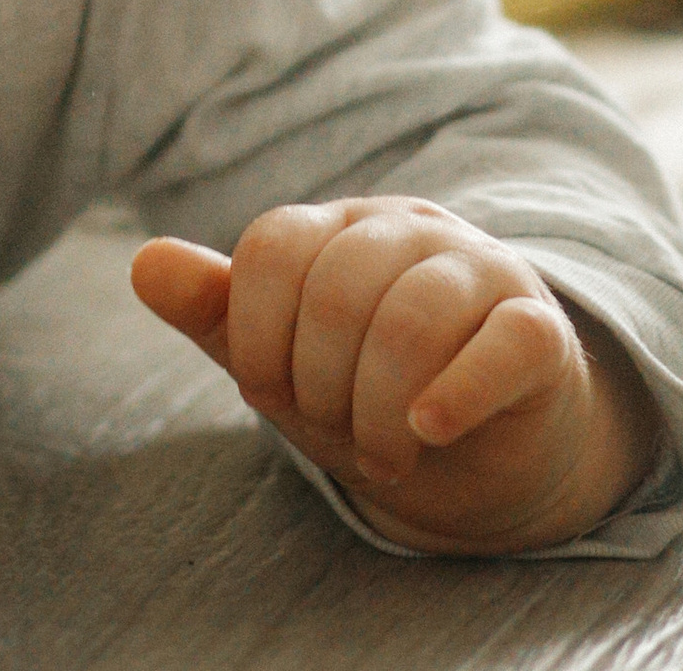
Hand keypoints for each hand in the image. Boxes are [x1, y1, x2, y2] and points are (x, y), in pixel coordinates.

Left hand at [134, 200, 663, 550]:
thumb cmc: (369, 393)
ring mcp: (481, 272)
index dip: (254, 333)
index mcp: (338, 227)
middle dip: (319, 383)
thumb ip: (217, 311)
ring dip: (380, 406)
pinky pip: (504, 341)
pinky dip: (457, 392)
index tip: (267, 391)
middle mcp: (409, 231)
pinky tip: (428, 429)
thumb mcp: (284, 360)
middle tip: (336, 435)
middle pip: (338, 287)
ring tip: (383, 454)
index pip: (274, 247)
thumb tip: (141, 263)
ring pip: (414, 316)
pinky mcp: (541, 330)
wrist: (487, 454)